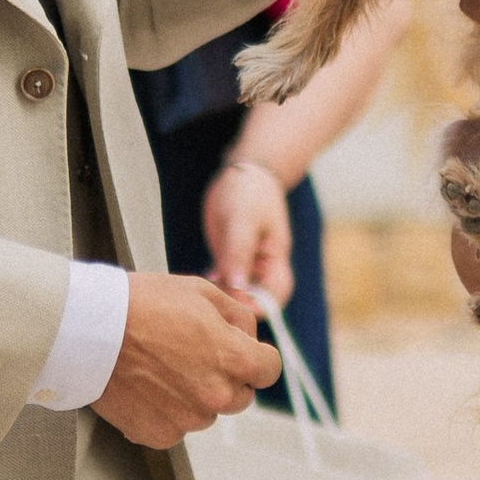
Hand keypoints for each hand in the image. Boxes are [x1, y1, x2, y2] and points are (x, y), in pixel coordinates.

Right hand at [92, 273, 276, 447]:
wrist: (88, 329)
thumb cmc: (139, 305)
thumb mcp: (200, 292)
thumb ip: (238, 315)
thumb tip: (251, 332)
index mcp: (234, 359)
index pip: (269, 370)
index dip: (257, 357)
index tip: (244, 354)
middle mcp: (216, 395)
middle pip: (241, 396)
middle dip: (226, 378)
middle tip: (192, 356)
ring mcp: (187, 419)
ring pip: (206, 412)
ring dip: (194, 396)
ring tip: (162, 368)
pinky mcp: (159, 434)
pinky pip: (175, 427)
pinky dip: (165, 412)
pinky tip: (146, 386)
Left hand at [201, 155, 294, 303]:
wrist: (242, 172)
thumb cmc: (249, 192)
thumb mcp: (242, 220)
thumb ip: (239, 252)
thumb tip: (236, 285)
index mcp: (275, 259)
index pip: (275, 295)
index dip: (259, 306)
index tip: (235, 306)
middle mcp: (262, 266)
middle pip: (254, 298)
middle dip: (236, 303)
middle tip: (214, 297)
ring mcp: (245, 262)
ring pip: (236, 291)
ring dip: (222, 294)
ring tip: (206, 288)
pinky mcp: (229, 256)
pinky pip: (223, 278)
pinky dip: (214, 282)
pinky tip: (204, 277)